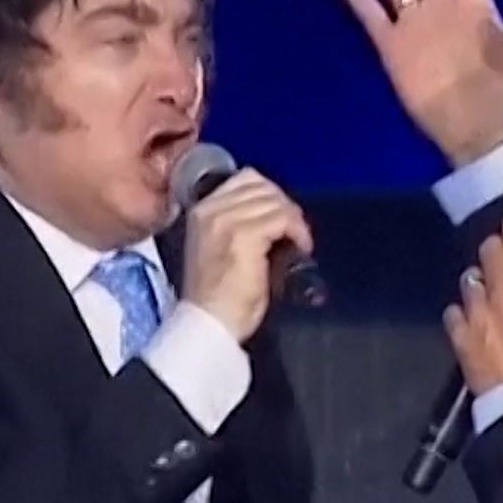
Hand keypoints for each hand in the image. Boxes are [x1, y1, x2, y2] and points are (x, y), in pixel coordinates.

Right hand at [178, 168, 314, 342]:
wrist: (209, 323)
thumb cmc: (218, 297)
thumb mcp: (222, 248)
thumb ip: (240, 224)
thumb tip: (275, 214)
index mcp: (202, 211)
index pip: (246, 179)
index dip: (272, 195)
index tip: (284, 218)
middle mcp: (211, 210)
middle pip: (263, 186)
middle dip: (286, 206)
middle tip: (296, 232)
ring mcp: (226, 221)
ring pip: (275, 202)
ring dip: (295, 221)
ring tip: (299, 243)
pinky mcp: (244, 236)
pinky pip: (283, 219)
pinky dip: (298, 232)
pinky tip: (301, 249)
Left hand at [443, 213, 502, 394]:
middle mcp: (500, 289)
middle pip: (489, 247)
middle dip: (499, 250)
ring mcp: (476, 310)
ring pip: (470, 276)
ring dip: (481, 280)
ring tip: (491, 295)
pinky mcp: (459, 333)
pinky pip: (454, 309)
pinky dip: (463, 312)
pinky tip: (474, 322)